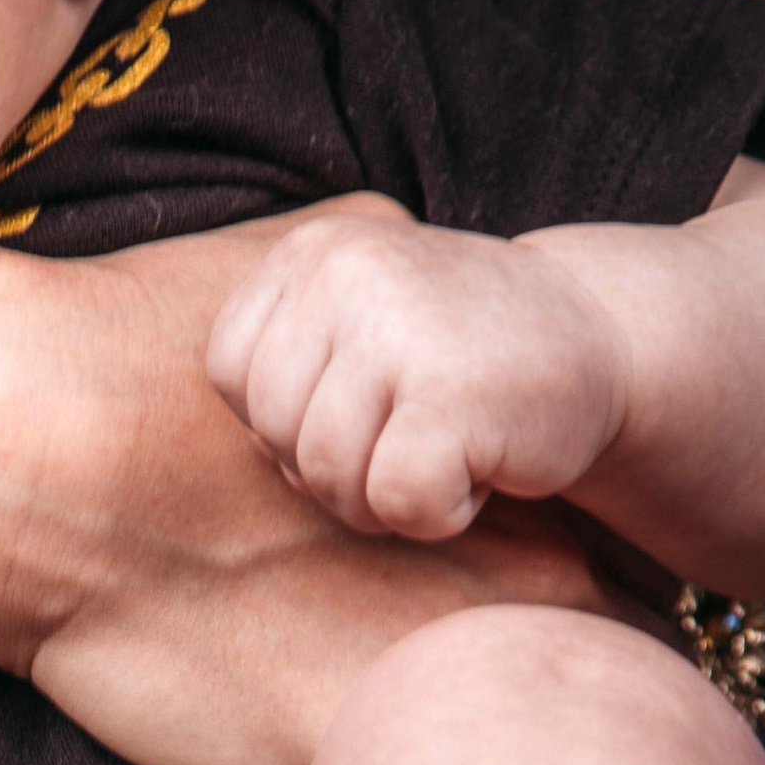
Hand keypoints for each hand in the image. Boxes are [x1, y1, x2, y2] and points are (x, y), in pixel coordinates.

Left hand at [204, 193, 628, 541]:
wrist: (605, 341)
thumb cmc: (461, 356)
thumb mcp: (356, 321)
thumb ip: (282, 357)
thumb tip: (158, 458)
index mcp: (312, 252)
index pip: (230, 375)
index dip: (289, 419)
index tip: (366, 401)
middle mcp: (351, 272)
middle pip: (275, 433)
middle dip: (335, 469)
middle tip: (413, 436)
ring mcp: (403, 327)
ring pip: (328, 475)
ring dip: (385, 497)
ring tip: (445, 449)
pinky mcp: (454, 394)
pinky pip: (397, 501)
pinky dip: (439, 513)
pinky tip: (480, 470)